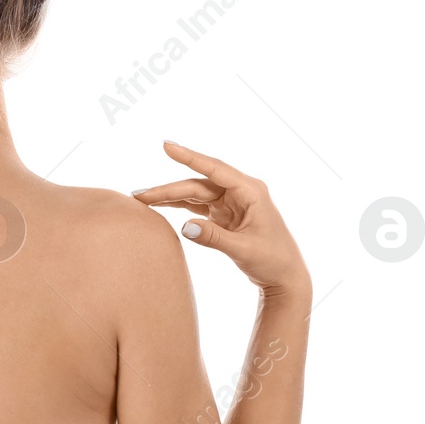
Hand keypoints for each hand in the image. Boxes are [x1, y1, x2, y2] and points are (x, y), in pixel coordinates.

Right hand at [132, 142, 309, 297]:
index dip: (190, 157)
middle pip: (198, 184)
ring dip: (171, 197)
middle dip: (169, 189)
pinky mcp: (226, 214)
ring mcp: (232, 202)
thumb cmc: (273, 260)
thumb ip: (214, 238)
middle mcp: (240, 191)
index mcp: (250, 191)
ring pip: (196, 194)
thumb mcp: (243, 250)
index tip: (167, 146)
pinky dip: (180, 206)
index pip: (215, 169)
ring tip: (143, 200)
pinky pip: (198, 205)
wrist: (285, 277)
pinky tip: (161, 206)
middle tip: (139, 195)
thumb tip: (184, 226)